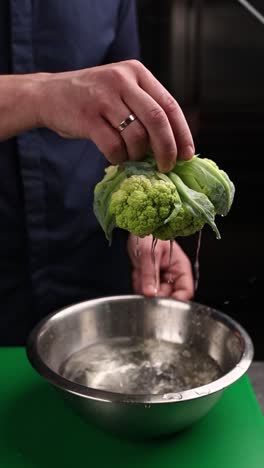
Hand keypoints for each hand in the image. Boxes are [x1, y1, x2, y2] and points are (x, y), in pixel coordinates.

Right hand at [36, 60, 193, 171]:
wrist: (48, 95)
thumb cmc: (91, 98)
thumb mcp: (120, 90)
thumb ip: (144, 108)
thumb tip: (173, 144)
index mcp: (136, 73)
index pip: (169, 105)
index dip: (182, 133)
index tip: (187, 154)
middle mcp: (122, 81)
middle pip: (157, 120)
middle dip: (167, 149)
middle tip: (167, 166)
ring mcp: (103, 97)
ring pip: (136, 136)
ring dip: (138, 155)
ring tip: (132, 158)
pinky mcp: (87, 117)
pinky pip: (114, 146)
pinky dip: (119, 158)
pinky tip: (116, 158)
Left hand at [127, 234, 193, 300]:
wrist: (137, 229)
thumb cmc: (149, 234)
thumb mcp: (149, 253)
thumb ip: (150, 274)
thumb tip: (150, 293)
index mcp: (180, 267)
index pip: (185, 291)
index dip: (175, 300)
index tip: (160, 302)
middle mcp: (173, 275)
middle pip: (168, 296)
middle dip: (153, 292)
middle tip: (143, 281)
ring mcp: (162, 278)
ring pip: (155, 295)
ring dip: (144, 287)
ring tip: (139, 272)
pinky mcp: (152, 279)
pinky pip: (146, 290)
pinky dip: (139, 284)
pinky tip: (137, 272)